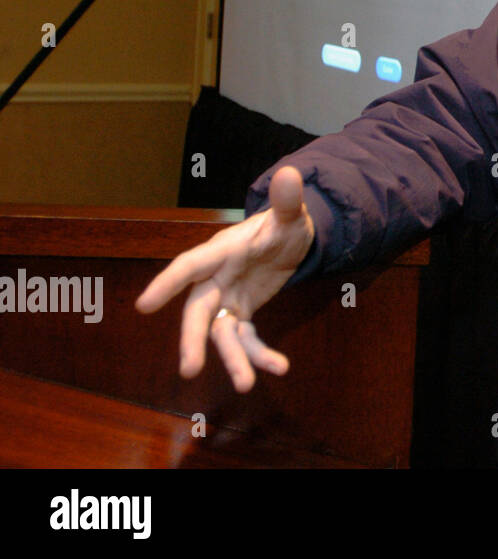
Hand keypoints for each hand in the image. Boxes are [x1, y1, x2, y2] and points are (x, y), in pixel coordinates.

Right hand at [136, 166, 314, 391]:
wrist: (289, 240)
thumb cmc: (281, 223)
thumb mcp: (290, 214)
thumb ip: (287, 200)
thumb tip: (291, 175)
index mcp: (221, 251)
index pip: (190, 265)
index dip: (168, 283)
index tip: (143, 306)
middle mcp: (217, 279)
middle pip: (197, 312)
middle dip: (192, 339)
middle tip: (189, 369)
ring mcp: (227, 300)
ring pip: (221, 334)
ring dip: (232, 359)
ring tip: (248, 384)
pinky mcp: (242, 314)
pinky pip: (246, 339)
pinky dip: (259, 355)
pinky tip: (279, 367)